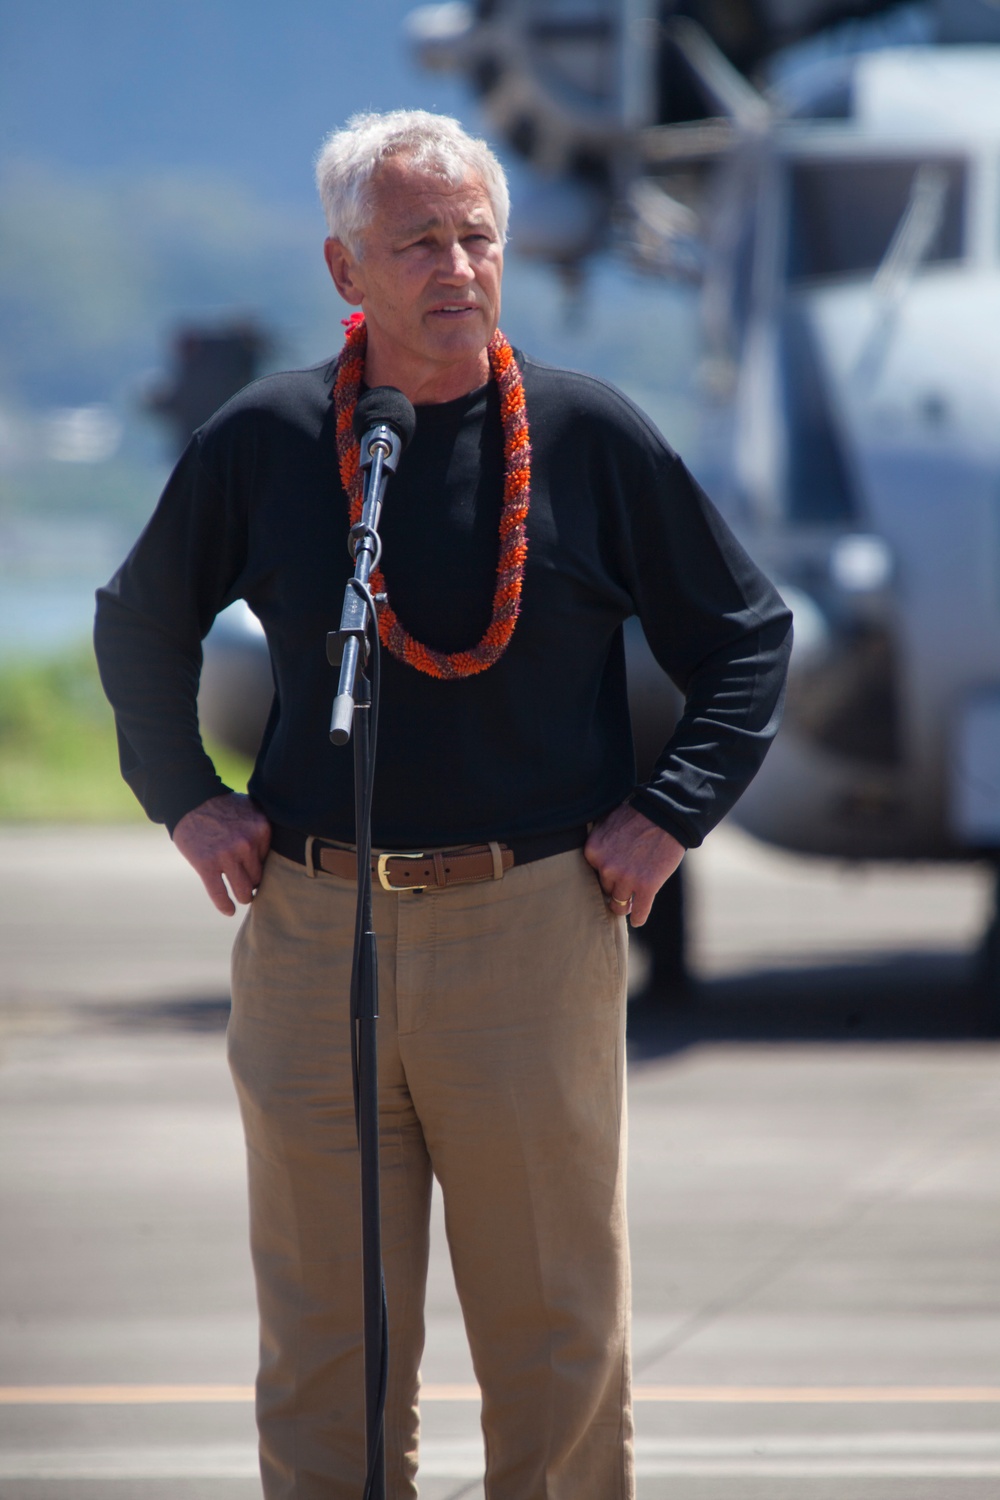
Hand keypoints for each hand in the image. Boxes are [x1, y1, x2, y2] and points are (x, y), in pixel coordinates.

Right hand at [172, 792, 271, 915]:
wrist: (190, 800)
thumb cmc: (222, 807)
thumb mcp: (251, 810)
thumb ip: (264, 830)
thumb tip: (279, 854)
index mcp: (261, 830)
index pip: (270, 861)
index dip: (260, 865)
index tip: (253, 867)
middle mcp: (247, 844)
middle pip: (258, 878)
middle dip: (253, 882)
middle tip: (248, 884)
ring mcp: (227, 856)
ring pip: (243, 891)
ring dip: (243, 896)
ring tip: (242, 897)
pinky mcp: (206, 865)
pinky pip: (219, 894)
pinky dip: (225, 906)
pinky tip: (228, 911)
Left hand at [584, 803, 684, 926]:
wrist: (666, 813)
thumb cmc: (637, 815)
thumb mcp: (607, 823)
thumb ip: (598, 843)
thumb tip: (593, 859)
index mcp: (593, 852)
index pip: (593, 874)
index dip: (604, 874)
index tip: (612, 874)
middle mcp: (606, 868)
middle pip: (606, 889)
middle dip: (615, 888)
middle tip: (624, 887)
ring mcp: (626, 879)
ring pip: (619, 904)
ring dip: (624, 905)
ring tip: (629, 906)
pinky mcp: (647, 886)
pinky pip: (640, 911)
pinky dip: (639, 917)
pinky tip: (638, 920)